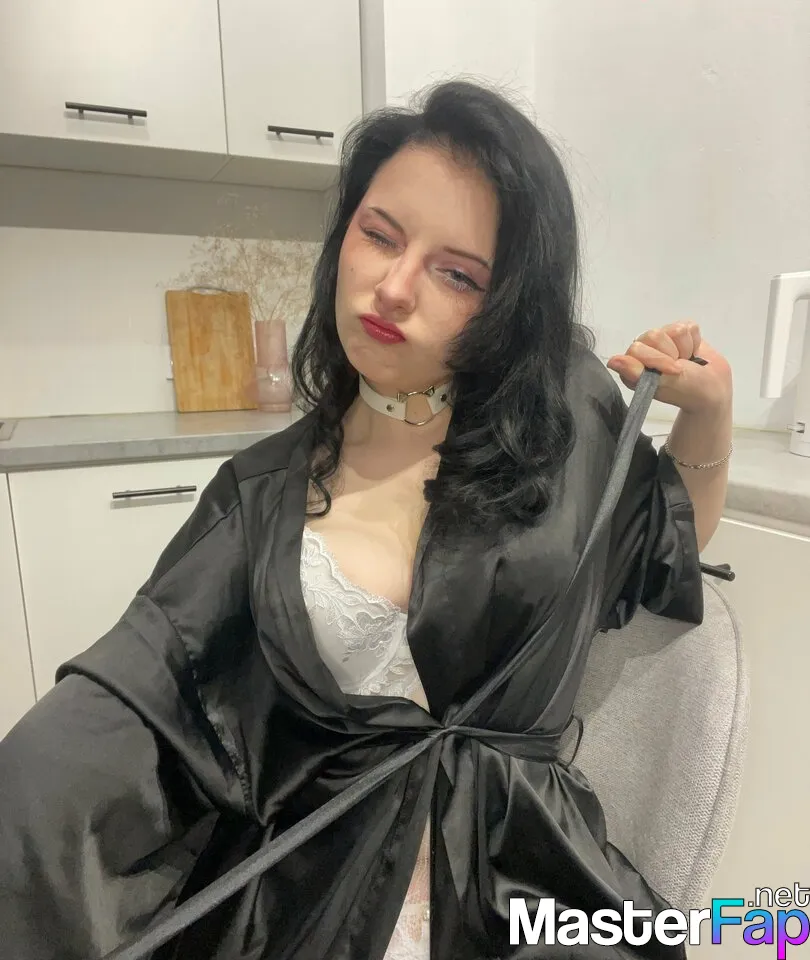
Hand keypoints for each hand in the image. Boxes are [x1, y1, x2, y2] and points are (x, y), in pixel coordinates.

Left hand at [606, 321, 731, 413]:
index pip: (637, 348)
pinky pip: (689, 327)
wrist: (713, 389)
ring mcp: (663, 338)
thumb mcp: (660, 385)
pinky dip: (695, 342)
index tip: (670, 373)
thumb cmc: (685, 391)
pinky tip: (693, 353)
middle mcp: (645, 348)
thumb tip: (612, 361)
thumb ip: (635, 372)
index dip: (656, 360)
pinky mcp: (682, 331)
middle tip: (679, 369)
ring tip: (687, 361)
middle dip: (672, 355)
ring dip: (684, 349)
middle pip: (655, 335)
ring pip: (674, 330)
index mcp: (633, 363)